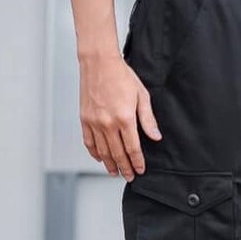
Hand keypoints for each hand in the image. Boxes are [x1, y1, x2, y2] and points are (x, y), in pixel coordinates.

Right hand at [78, 53, 160, 180]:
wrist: (99, 63)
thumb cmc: (121, 76)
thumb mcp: (142, 96)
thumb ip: (148, 119)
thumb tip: (155, 137)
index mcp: (124, 118)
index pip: (133, 148)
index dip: (137, 162)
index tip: (140, 170)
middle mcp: (108, 123)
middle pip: (117, 154)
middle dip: (124, 168)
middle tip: (129, 177)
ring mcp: (94, 122)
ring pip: (102, 151)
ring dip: (109, 164)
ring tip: (115, 172)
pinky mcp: (85, 119)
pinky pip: (89, 142)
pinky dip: (94, 153)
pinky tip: (100, 158)